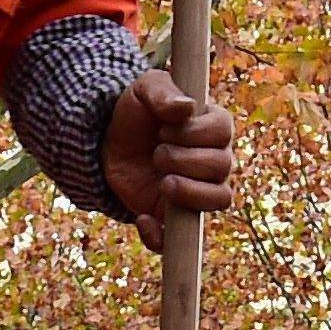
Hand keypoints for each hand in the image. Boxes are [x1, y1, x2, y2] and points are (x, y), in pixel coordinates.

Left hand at [105, 68, 235, 221]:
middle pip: (223, 165)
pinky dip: (163, 235)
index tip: (164, 128)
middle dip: (185, 159)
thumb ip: (162, 92)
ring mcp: (199, 190)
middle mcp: (214, 160)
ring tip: (163, 182)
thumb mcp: (143, 90)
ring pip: (219, 199)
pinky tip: (143, 219)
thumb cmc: (136, 113)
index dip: (194, 132)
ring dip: (190, 191)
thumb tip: (187, 108)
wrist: (107, 143)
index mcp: (212, 127)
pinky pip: (184, 239)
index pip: (223, 131)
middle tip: (157, 152)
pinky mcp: (177, 217)